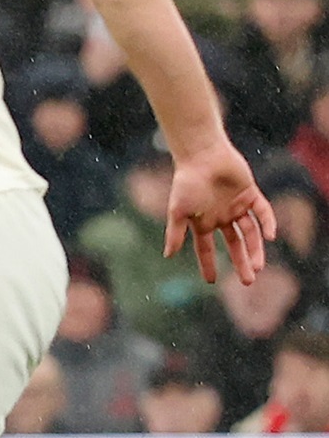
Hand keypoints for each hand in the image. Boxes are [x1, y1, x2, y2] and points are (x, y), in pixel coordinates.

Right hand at [163, 140, 274, 284]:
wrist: (202, 155)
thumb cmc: (186, 182)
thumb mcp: (177, 210)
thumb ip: (175, 233)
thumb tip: (167, 255)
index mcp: (202, 222)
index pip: (206, 248)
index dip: (208, 264)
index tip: (210, 281)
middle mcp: (220, 216)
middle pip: (234, 244)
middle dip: (241, 263)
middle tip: (248, 281)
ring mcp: (237, 206)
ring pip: (250, 232)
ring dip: (255, 249)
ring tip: (258, 266)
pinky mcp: (250, 194)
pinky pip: (263, 211)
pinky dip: (268, 223)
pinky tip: (270, 236)